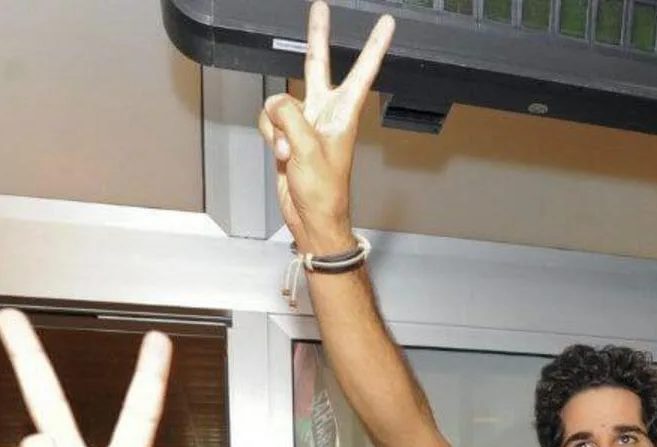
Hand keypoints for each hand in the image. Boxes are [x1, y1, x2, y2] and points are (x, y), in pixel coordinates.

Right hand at [257, 1, 394, 252]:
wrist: (310, 217)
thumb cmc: (324, 191)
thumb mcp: (307, 150)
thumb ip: (289, 118)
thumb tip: (275, 102)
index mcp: (344, 113)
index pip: (363, 71)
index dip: (374, 46)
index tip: (387, 25)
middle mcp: (326, 112)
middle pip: (319, 65)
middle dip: (317, 36)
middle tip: (321, 8)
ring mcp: (305, 122)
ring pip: (280, 101)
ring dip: (276, 124)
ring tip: (288, 149)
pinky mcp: (287, 134)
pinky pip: (269, 120)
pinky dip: (269, 135)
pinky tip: (280, 153)